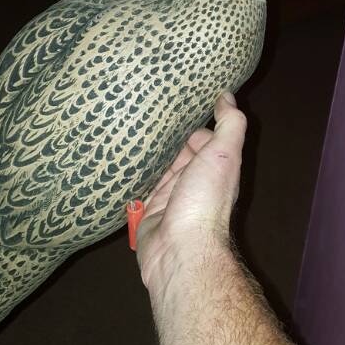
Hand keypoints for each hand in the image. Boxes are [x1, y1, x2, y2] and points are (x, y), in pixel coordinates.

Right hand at [136, 93, 246, 290]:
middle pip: (178, 153)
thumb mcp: (224, 154)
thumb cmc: (204, 199)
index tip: (174, 103)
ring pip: (157, 169)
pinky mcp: (147, 210)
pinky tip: (116, 159)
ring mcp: (170, 198)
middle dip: (165, 137)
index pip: (203, 139)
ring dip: (145, 155)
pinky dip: (130, 176)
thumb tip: (227, 95)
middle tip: (141, 112)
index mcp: (215, 168)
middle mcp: (193, 182)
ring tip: (123, 128)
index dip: (193, 122)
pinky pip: (138, 188)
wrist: (179, 249)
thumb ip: (229, 124)